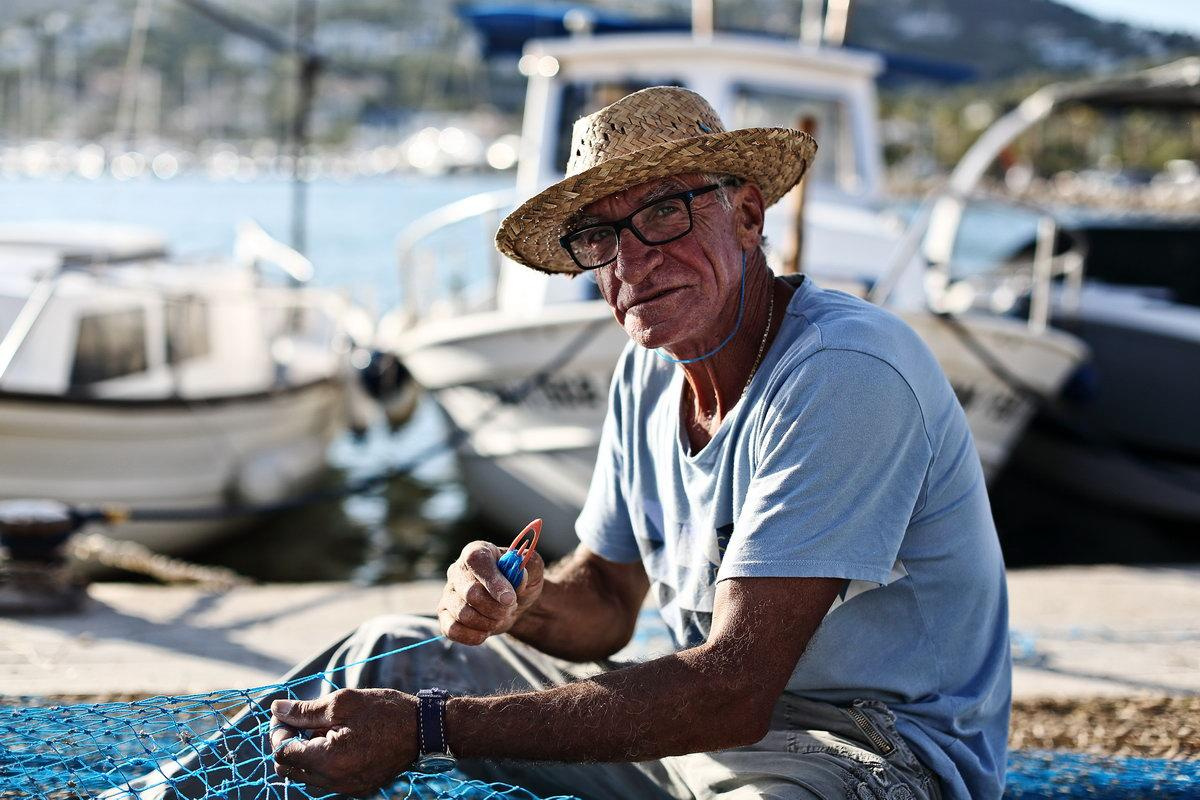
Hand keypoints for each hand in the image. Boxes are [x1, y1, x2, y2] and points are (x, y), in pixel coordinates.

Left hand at [270, 689, 417, 793]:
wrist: (424, 729)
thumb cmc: (384, 711)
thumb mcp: (342, 703)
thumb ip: (305, 710)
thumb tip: (276, 709)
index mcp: (329, 760)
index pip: (282, 753)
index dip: (278, 731)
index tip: (286, 714)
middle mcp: (335, 781)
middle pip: (289, 769)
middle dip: (287, 743)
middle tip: (299, 720)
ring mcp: (346, 787)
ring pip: (306, 776)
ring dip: (304, 753)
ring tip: (321, 728)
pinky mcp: (357, 787)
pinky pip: (325, 779)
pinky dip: (321, 761)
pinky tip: (335, 740)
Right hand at [438, 540, 543, 644]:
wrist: (515, 603)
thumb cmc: (521, 581)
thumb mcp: (534, 568)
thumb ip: (529, 565)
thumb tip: (519, 576)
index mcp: (478, 551)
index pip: (476, 561)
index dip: (493, 581)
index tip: (509, 598)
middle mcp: (457, 570)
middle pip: (470, 593)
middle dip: (496, 607)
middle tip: (510, 607)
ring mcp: (449, 593)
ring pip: (463, 614)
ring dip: (489, 621)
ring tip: (501, 616)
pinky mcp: (445, 615)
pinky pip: (452, 630)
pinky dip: (473, 635)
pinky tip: (487, 630)